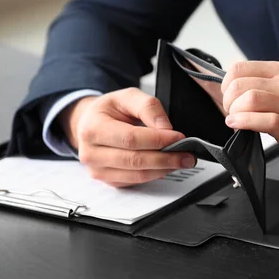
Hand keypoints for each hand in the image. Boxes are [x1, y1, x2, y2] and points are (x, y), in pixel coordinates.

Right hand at [59, 87, 195, 186]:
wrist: (90, 124)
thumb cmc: (109, 111)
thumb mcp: (127, 97)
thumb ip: (148, 107)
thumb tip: (165, 128)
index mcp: (92, 128)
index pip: (130, 138)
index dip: (158, 140)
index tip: (179, 138)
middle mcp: (91, 153)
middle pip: (135, 160)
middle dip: (166, 158)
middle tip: (188, 155)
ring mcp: (98, 170)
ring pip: (137, 175)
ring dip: (164, 169)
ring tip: (182, 161)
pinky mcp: (108, 181)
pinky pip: (136, 181)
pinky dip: (155, 175)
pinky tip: (166, 166)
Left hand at [221, 61, 278, 174]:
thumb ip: (261, 86)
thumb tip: (229, 88)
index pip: (240, 68)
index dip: (226, 85)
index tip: (228, 98)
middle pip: (240, 83)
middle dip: (227, 101)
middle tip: (231, 112)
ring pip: (250, 98)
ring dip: (234, 112)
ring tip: (235, 120)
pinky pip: (263, 120)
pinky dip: (244, 122)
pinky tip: (238, 126)